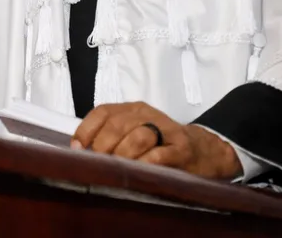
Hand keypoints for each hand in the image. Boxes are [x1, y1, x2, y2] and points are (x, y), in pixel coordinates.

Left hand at [72, 101, 241, 179]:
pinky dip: (145, 164)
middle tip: (97, 163)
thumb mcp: (135, 132)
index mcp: (132, 109)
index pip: (103, 112)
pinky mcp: (181, 149)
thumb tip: (79, 150)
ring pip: (138, 136)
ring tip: (117, 168)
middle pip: (118, 124)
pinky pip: (159, 155)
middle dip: (102, 145)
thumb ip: (111, 137)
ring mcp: (166, 131)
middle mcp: (147, 115)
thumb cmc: (161, 144)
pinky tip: (138, 172)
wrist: (204, 150)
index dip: (87, 129)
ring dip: (123, 154)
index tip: (77, 147)